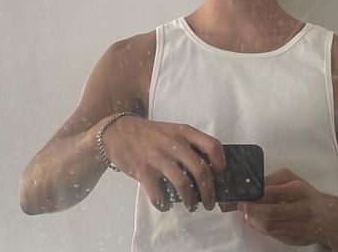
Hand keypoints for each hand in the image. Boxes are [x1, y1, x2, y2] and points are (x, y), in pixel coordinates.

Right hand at [100, 116, 225, 211]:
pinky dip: (164, 204)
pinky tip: (165, 205)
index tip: (220, 178)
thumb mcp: (171, 131)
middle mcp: (173, 143)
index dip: (221, 164)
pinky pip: (159, 194)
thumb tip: (208, 169)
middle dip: (209, 191)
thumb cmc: (149, 134)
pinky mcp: (143, 171)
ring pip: (183, 184)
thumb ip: (188, 144)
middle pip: (201, 170)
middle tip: (210, 203)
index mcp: (184, 132)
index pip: (212, 146)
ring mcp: (158, 157)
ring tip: (192, 207)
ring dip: (190, 200)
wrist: (116, 132)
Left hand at [239, 168, 337, 247]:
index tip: (245, 194)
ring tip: (247, 213)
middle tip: (241, 206)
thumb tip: (252, 185)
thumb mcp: (291, 179)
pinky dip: (261, 228)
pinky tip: (257, 220)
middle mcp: (302, 210)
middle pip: (271, 213)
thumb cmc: (305, 195)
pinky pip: (273, 234)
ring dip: (254, 220)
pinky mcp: (295, 239)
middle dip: (252, 210)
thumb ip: (271, 180)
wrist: (328, 217)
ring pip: (270, 227)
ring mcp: (299, 227)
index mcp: (300, 191)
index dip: (256, 195)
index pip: (275, 193)